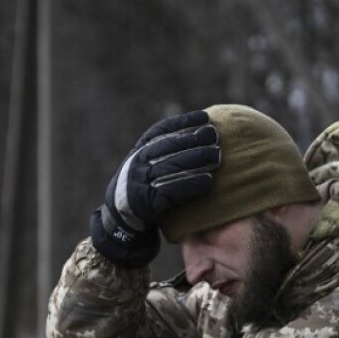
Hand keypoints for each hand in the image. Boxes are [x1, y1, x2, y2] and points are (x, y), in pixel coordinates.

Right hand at [91, 111, 219, 265]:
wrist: (121, 220)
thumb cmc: (142, 188)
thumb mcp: (145, 164)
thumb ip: (163, 150)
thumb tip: (198, 132)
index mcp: (138, 150)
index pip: (161, 130)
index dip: (183, 122)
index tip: (205, 117)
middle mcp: (137, 163)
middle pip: (168, 146)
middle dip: (193, 139)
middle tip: (215, 135)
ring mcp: (139, 183)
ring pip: (170, 166)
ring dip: (196, 160)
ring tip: (217, 155)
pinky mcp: (146, 203)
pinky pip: (171, 192)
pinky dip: (191, 185)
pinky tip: (208, 181)